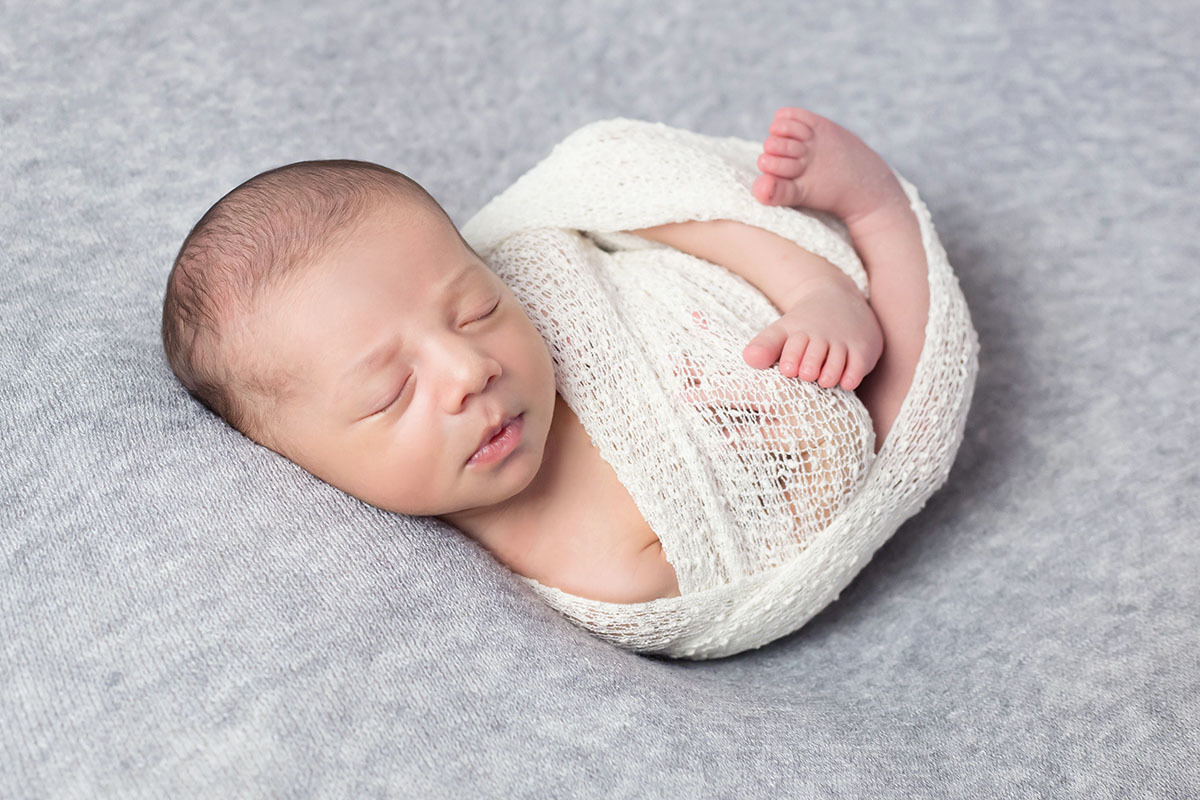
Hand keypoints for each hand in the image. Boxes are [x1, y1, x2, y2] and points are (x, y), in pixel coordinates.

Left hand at [742, 275, 882, 391]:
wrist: (839, 298)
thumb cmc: (805, 325)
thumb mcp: (782, 331)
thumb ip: (764, 346)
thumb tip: (749, 359)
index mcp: (798, 332)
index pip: (792, 348)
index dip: (791, 359)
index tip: (789, 370)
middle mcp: (821, 336)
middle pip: (813, 359)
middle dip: (809, 369)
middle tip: (807, 375)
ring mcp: (843, 342)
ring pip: (836, 364)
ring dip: (828, 376)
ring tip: (823, 380)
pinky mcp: (862, 348)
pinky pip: (858, 366)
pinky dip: (851, 376)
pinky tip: (844, 382)